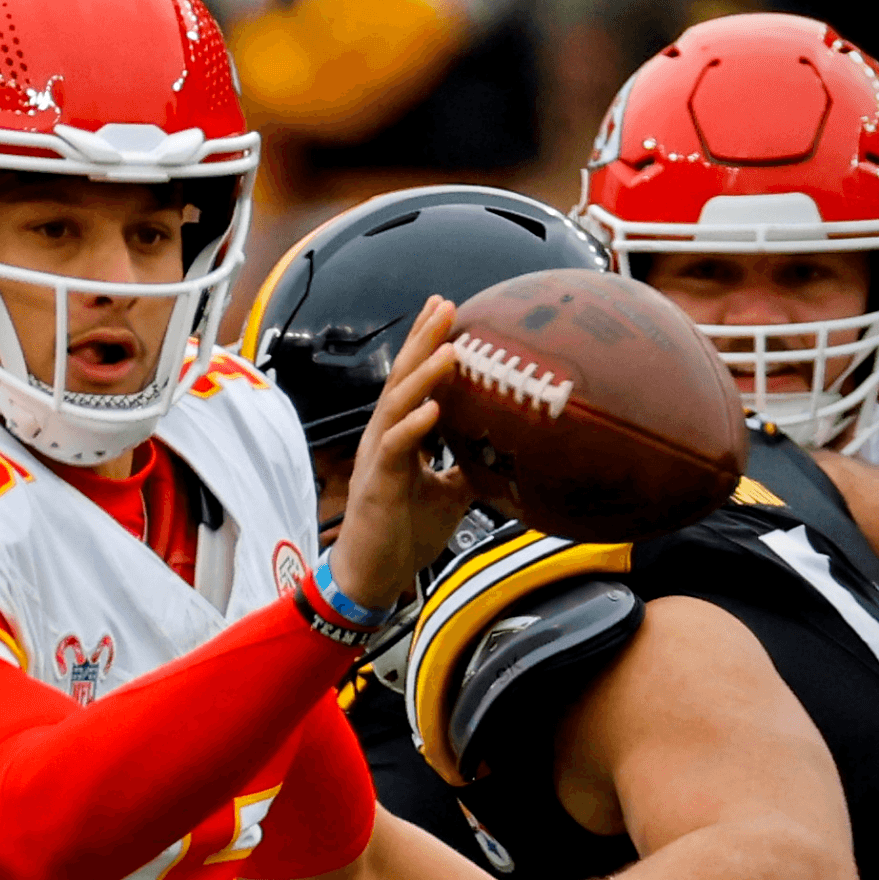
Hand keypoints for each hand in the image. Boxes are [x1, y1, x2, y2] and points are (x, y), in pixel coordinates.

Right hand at [327, 296, 471, 609]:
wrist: (374, 574)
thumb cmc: (404, 531)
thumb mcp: (449, 493)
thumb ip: (468, 466)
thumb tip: (503, 452)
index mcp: (399, 435)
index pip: (413, 380)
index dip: (428, 344)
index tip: (447, 309)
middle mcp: (385, 437)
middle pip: (403, 378)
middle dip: (424, 340)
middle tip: (445, 305)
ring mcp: (379, 458)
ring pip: (397, 405)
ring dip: (423, 375)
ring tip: (448, 348)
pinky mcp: (379, 484)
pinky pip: (395, 448)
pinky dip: (414, 427)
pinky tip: (433, 410)